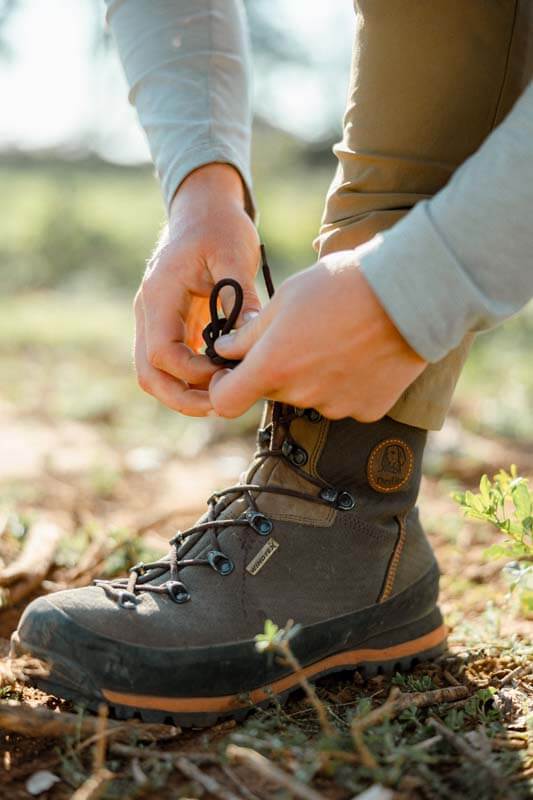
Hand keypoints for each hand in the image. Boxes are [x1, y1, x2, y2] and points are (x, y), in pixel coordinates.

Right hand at [134, 163, 259, 415]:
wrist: (203, 212)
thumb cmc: (219, 227)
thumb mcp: (233, 252)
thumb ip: (239, 295)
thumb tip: (249, 338)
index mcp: (159, 293)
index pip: (161, 350)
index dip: (191, 372)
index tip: (225, 374)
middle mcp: (149, 311)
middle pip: (149, 373)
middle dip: (181, 398)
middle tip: (220, 406)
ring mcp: (156, 321)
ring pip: (155, 374)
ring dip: (184, 395)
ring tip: (222, 399)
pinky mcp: (171, 327)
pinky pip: (172, 365)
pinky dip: (190, 381)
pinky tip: (221, 382)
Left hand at [209, 250, 426, 420]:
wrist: (409, 294)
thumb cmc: (342, 285)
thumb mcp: (286, 298)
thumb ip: (250, 333)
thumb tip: (227, 350)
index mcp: (273, 367)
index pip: (226, 402)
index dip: (223, 387)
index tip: (230, 371)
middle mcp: (301, 394)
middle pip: (272, 392)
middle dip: (275, 369)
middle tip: (299, 335)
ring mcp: (336, 406)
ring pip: (310, 396)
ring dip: (313, 375)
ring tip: (338, 338)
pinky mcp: (367, 410)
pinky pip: (345, 401)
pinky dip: (346, 383)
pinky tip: (362, 354)